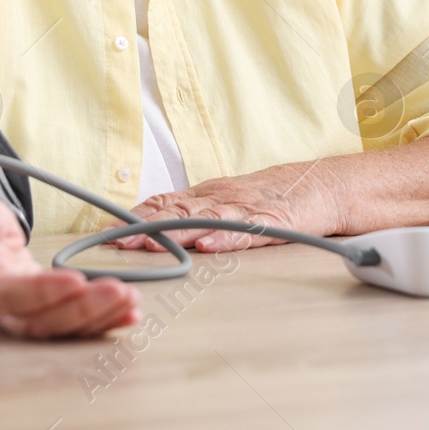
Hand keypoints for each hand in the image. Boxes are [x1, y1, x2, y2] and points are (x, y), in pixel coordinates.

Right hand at [0, 163, 140, 339]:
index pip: (11, 295)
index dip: (43, 292)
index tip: (76, 279)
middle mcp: (1, 310)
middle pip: (41, 321)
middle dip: (83, 310)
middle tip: (118, 291)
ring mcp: (22, 317)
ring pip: (60, 329)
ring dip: (99, 319)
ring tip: (130, 301)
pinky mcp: (44, 315)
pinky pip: (72, 326)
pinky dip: (103, 322)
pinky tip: (130, 313)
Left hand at [108, 161, 344, 252]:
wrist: (322, 184)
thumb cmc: (271, 195)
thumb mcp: (226, 201)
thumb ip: (193, 211)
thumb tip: (150, 223)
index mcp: (208, 195)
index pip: (165, 203)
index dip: (135, 217)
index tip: (106, 231)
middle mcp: (222, 199)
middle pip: (177, 211)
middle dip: (144, 227)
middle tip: (116, 240)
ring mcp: (246, 209)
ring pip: (205, 220)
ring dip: (174, 233)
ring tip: (149, 243)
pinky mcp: (272, 222)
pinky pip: (245, 232)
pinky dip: (225, 238)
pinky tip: (207, 244)